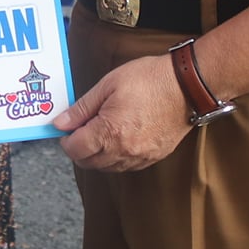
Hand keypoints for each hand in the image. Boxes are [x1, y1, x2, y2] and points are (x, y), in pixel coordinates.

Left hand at [53, 55, 192, 171]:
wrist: (187, 85)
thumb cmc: (150, 79)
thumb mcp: (108, 85)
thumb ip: (81, 108)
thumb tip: (60, 123)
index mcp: (110, 132)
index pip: (76, 150)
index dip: (66, 140)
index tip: (67, 129)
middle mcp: (124, 151)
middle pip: (89, 163)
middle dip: (80, 149)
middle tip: (81, 129)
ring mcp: (140, 157)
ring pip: (107, 168)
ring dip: (97, 155)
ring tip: (101, 131)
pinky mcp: (154, 157)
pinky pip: (127, 166)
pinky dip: (116, 157)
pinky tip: (118, 139)